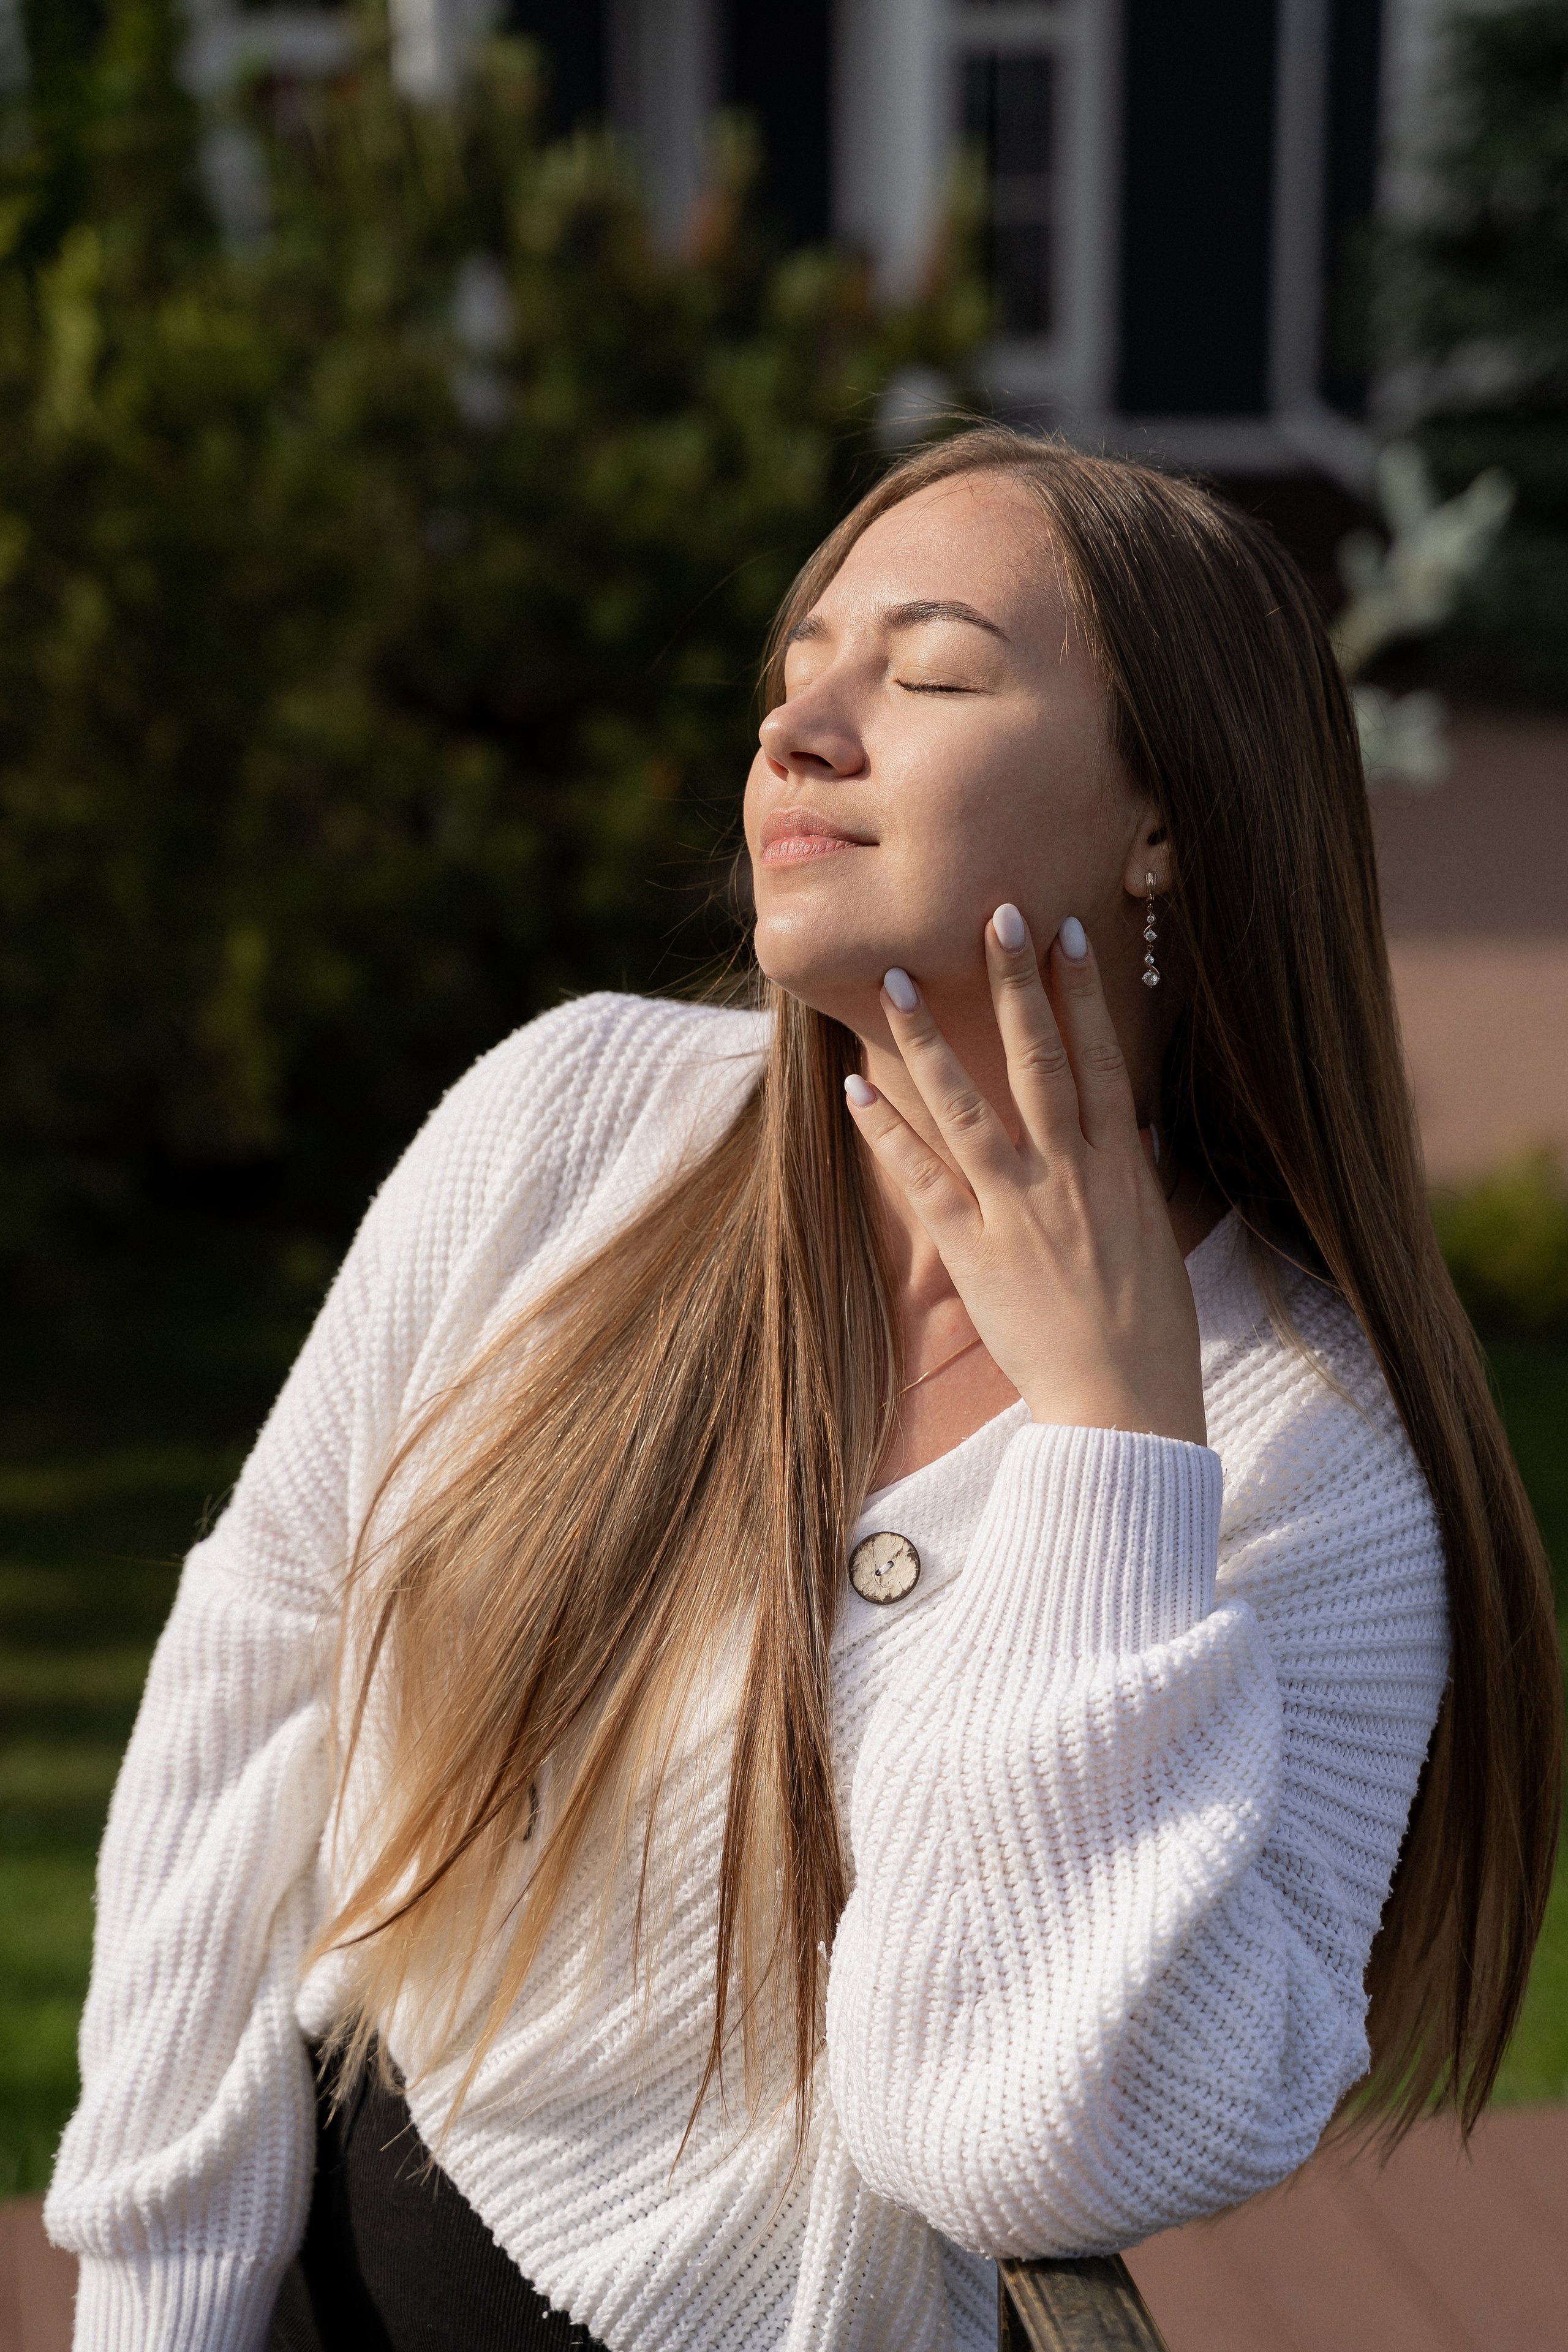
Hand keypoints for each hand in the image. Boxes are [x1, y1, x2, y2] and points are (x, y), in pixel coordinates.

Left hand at [844, 907, 1206, 1444]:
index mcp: (1119, 1167)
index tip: (1064, 932)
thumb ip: (1143, 1175)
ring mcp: (1017, 1208)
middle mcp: (1069, 1175)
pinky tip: (856, 1086)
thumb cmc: (1150, 1329)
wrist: (1124, 1405)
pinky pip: (922, 1177)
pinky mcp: (973, 1249)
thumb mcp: (1158, 1238)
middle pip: (1039, 1060)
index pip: (1101, 1059)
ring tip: (893, 979)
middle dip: (1015, 984)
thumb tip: (1144, 1128)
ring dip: (928, 1038)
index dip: (1081, 992)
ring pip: (968, 1104)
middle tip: (992, 914)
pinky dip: (887, 1131)